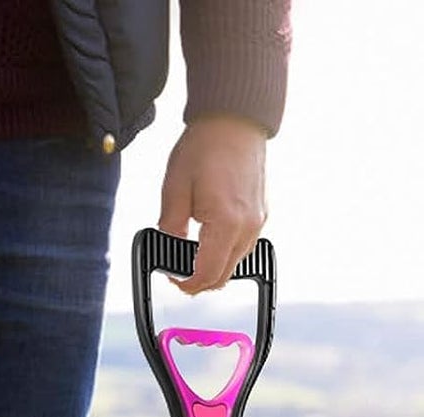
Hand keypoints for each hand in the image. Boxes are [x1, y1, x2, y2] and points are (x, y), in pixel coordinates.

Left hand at [157, 115, 268, 293]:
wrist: (234, 119)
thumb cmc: (205, 148)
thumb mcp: (174, 190)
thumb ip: (169, 227)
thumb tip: (167, 248)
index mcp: (226, 223)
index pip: (207, 274)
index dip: (186, 285)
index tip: (172, 279)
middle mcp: (248, 226)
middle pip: (223, 276)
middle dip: (198, 281)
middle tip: (176, 272)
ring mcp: (258, 220)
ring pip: (235, 263)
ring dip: (212, 268)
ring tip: (189, 256)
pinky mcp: (260, 213)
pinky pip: (242, 246)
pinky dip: (224, 253)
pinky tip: (207, 242)